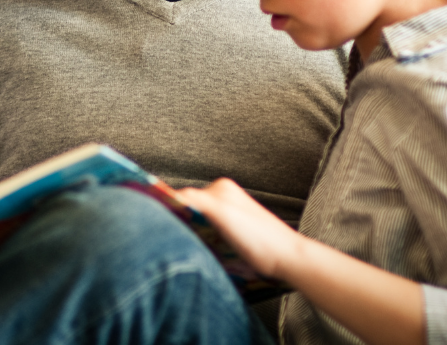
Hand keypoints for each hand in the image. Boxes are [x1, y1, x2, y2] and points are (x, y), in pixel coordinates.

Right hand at [175, 178, 303, 279]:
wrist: (287, 259)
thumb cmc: (259, 239)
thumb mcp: (223, 214)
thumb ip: (196, 200)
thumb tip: (169, 196)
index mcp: (221, 188)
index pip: (183, 195)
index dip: (170, 208)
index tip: (158, 224)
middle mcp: (224, 197)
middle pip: (189, 208)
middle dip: (179, 221)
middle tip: (172, 239)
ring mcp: (228, 214)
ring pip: (197, 221)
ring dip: (190, 233)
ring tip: (186, 245)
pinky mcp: (232, 231)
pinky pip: (207, 232)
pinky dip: (201, 240)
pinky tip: (202, 249)